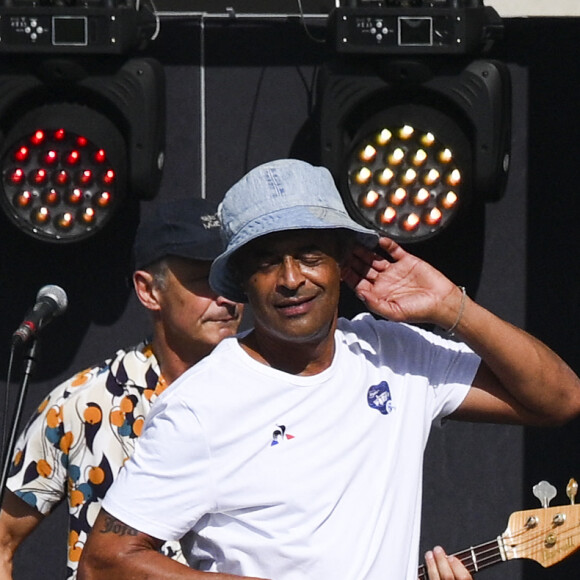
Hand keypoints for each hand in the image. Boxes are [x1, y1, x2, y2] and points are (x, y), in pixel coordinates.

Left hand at [341, 237, 458, 327]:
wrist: (442, 302)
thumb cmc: (418, 311)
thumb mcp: (394, 312)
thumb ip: (375, 303)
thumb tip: (359, 293)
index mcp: (378, 293)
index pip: (358, 282)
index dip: (349, 274)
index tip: (339, 265)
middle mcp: (383, 281)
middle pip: (363, 268)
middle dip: (353, 259)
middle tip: (343, 249)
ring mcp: (394, 270)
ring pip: (374, 257)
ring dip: (365, 250)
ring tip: (354, 242)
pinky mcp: (406, 260)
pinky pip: (393, 250)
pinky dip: (386, 244)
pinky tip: (378, 239)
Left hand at [423, 546, 472, 579]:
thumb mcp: (466, 579)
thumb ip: (462, 573)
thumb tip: (455, 559)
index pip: (464, 577)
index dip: (458, 565)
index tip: (452, 556)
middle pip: (448, 576)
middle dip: (441, 560)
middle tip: (437, 549)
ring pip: (435, 579)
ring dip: (431, 565)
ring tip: (428, 555)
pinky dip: (422, 577)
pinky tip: (420, 571)